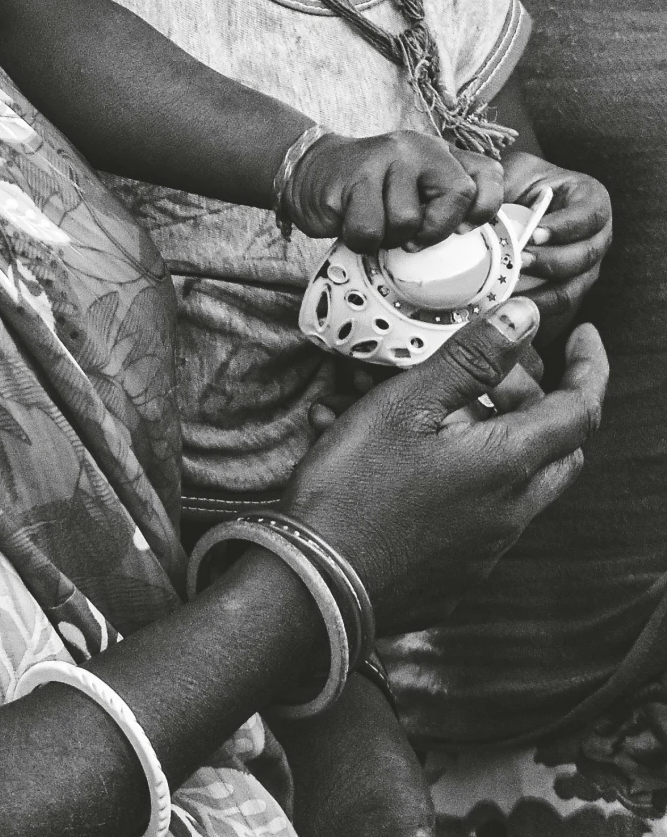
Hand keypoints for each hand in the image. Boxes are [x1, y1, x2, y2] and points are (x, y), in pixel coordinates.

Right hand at [285, 296, 607, 629]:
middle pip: (559, 451)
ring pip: (518, 481)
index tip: (583, 336)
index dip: (588, 368)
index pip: (579, 412)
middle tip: (499, 372)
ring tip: (429, 404)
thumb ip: (469, 360)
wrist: (316, 586)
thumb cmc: (355, 490)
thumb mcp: (405, 405)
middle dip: (543, 403)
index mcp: (507, 466)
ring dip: (495, 436)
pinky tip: (398, 455)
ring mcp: (486, 548)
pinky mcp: (458, 571)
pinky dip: (461, 472)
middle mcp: (511, 513)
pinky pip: (479, 511)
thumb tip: (524, 319)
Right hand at [286, 129, 502, 250]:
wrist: (312, 172)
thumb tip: (473, 235)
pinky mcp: (354, 176)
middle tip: (409, 234)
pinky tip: (351, 222)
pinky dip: (360, 240)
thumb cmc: (371, 191)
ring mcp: (385, 157)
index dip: (485, 208)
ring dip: (389, 237)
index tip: (461, 229)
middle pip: (458, 195)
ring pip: (408, 220)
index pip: (488, 174)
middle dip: (434, 230)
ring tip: (374, 222)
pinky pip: (370, 229)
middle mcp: (417, 147)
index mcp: (439, 152)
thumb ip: (447, 203)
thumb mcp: (416, 190)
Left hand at [508, 154, 612, 321]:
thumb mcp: (516, 171)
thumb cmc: (521, 183)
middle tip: (518, 261)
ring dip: (542, 291)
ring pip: (574, 286)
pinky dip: (535, 307)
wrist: (520, 202)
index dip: (563, 227)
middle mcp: (598, 236)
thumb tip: (487, 208)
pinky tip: (510, 305)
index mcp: (592, 200)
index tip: (534, 234)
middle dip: (550, 261)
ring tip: (511, 288)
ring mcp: (588, 266)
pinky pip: (558, 304)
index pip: (588, 215)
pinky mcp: (571, 287)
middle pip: (584, 256)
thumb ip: (508, 185)